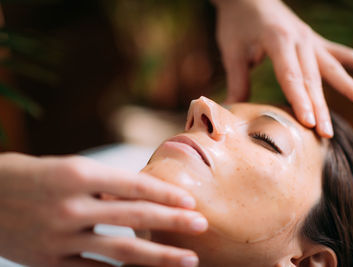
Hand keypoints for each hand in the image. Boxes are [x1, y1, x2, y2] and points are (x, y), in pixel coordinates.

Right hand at [0, 153, 205, 266]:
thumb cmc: (34, 176)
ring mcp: (60, 237)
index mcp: (78, 175)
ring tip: (188, 259)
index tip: (190, 201)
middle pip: (135, 217)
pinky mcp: (50, 261)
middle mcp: (71, 206)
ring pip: (121, 251)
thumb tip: (142, 197)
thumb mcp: (69, 169)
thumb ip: (105, 186)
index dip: (166, 194)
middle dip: (172, 222)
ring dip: (158, 257)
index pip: (134, 186)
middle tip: (201, 225)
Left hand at [214, 0, 352, 136]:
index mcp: (278, 40)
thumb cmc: (237, 22)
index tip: (309, 123)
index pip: (291, 76)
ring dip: (348, 88)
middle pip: (313, 79)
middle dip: (320, 107)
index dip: (299, 101)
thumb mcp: (232, 49)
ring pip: (331, 68)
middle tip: (326, 133)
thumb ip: (237, 79)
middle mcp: (300, 40)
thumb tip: (234, 108)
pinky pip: (341, 53)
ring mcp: (310, 40)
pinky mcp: (314, 41)